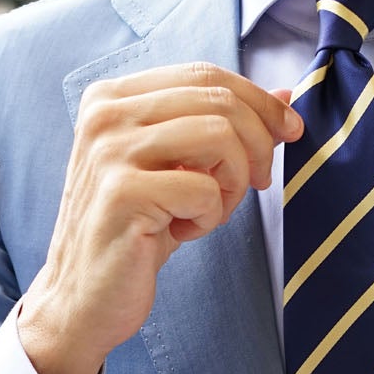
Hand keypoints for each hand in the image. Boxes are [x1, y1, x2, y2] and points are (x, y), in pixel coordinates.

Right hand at [18, 64, 303, 373]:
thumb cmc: (135, 235)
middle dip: (258, 143)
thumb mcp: (178, 171)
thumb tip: (284, 97)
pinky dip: (210, 216)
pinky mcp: (122, 193)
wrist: (84, 299)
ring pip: (218, 136)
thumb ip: (220, 127)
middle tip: (256, 183)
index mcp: (112, 97)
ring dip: (233, 182)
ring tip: (211, 211)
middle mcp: (105, 114)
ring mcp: (109, 151)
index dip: (258, 101)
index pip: (204, 73)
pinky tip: (184, 231)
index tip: (289, 131)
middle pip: (217, 99)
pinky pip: (204, 189)